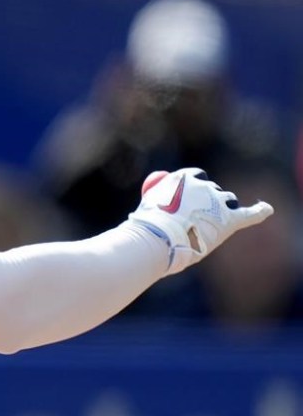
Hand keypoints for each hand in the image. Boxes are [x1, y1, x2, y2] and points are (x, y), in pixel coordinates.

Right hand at [128, 167, 273, 274]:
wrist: (159, 238)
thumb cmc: (149, 225)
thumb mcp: (148, 205)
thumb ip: (158, 198)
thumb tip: (159, 199)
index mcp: (183, 178)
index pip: (196, 177)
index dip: (194, 189)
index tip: (188, 200)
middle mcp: (203, 185)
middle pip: (213, 190)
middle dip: (209, 201)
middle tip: (196, 220)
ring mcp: (219, 202)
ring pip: (228, 202)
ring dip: (223, 211)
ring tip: (210, 228)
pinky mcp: (230, 220)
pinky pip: (250, 214)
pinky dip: (260, 211)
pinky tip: (267, 209)